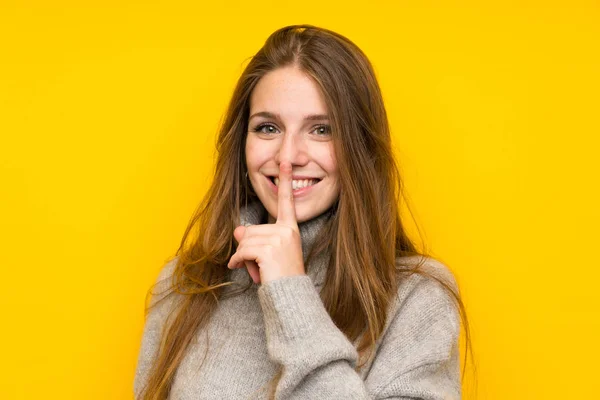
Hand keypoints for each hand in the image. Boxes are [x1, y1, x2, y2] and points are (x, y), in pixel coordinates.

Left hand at [227, 161, 304, 283]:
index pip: (287, 202)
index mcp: (290, 228)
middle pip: (250, 230)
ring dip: (243, 258)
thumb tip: (237, 230)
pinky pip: (242, 251)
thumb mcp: (267, 254)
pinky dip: (238, 262)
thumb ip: (252, 239)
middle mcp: (286, 231)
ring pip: (245, 242)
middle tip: (261, 265)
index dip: (285, 180)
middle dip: (247, 249)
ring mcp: (279, 239)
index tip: (284, 161)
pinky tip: (245, 271)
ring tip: (258, 270)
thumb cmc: (281, 277)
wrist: (291, 296)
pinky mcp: (269, 249)